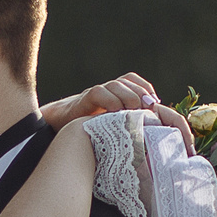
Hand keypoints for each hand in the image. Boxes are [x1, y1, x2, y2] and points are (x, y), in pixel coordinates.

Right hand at [44, 73, 194, 154]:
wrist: (61, 125)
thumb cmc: (92, 130)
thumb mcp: (114, 126)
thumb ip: (129, 124)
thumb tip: (152, 136)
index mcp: (115, 92)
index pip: (134, 80)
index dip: (145, 88)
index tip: (155, 103)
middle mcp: (106, 90)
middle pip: (128, 81)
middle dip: (140, 93)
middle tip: (148, 109)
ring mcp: (95, 93)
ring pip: (116, 85)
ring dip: (128, 96)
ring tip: (135, 112)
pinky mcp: (84, 99)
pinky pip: (99, 93)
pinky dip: (110, 100)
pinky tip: (116, 114)